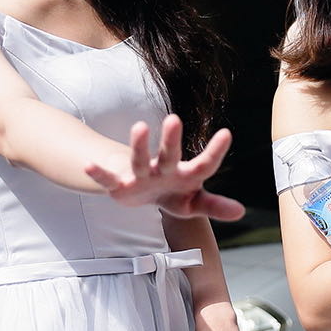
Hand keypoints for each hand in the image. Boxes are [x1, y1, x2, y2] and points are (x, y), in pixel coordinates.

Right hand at [85, 116, 244, 221]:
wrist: (143, 192)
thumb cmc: (173, 193)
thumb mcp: (194, 203)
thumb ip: (214, 206)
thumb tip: (241, 212)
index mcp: (185, 175)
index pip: (204, 164)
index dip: (215, 151)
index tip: (227, 133)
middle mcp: (163, 170)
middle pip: (169, 155)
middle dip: (171, 140)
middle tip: (174, 118)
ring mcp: (141, 175)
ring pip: (139, 159)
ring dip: (139, 145)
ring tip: (140, 126)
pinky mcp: (120, 185)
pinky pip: (108, 179)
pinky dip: (99, 173)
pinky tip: (88, 165)